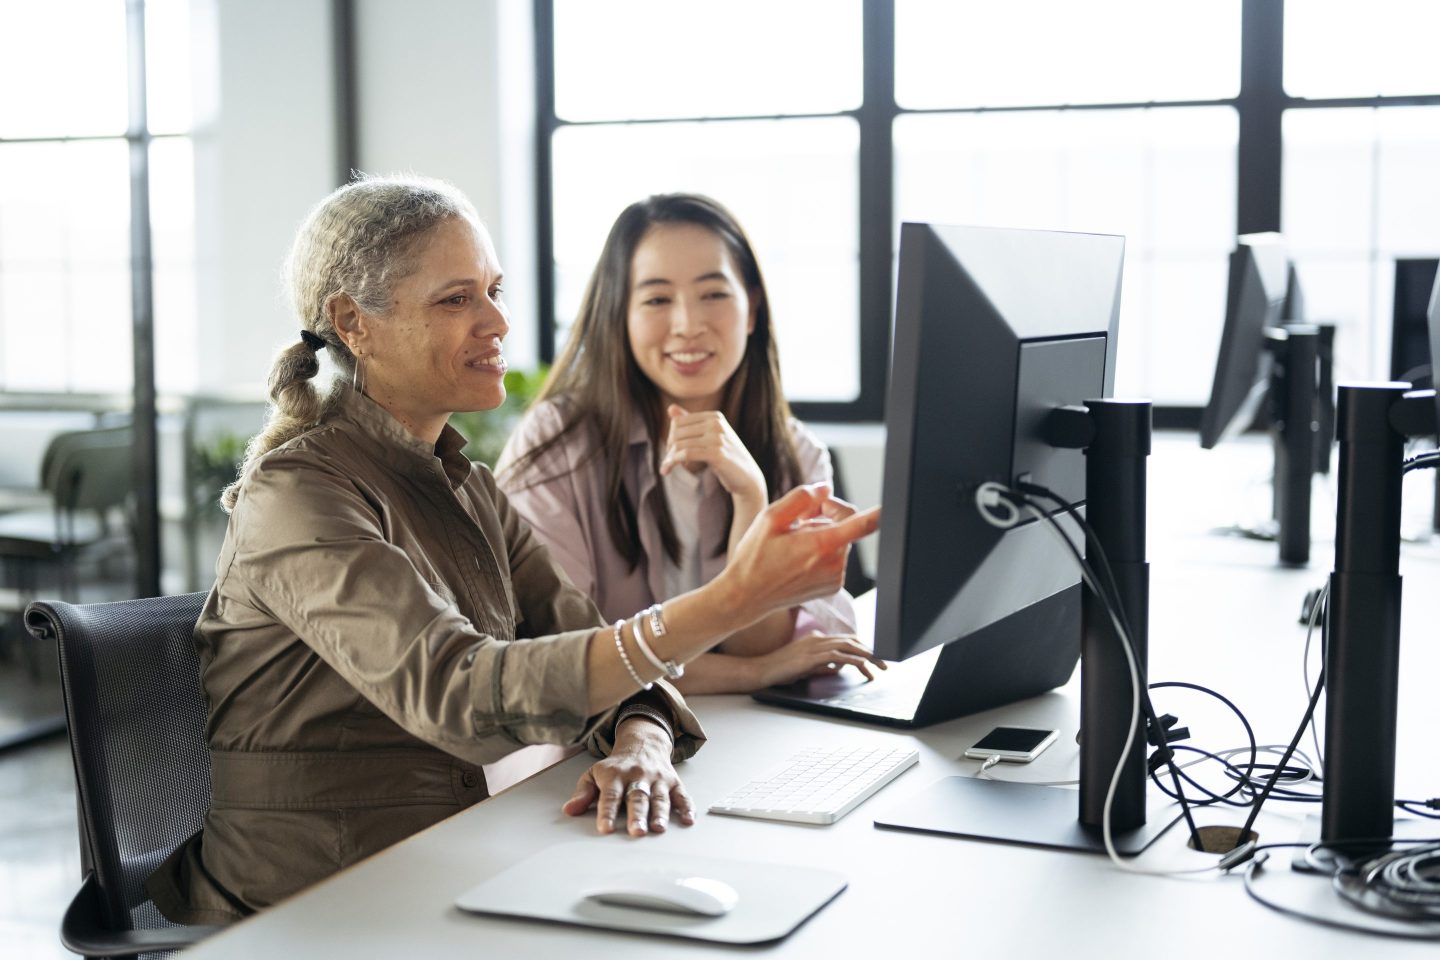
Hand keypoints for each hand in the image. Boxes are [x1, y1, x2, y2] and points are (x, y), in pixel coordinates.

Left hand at [562, 719, 693, 836]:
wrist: (642, 744)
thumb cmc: (616, 766)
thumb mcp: (594, 774)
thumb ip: (582, 793)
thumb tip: (569, 810)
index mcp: (615, 776)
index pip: (610, 796)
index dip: (608, 812)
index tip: (606, 828)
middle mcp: (637, 776)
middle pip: (637, 797)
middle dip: (637, 815)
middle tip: (637, 831)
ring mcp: (657, 779)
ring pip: (659, 797)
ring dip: (660, 813)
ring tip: (658, 828)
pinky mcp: (673, 782)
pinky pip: (682, 795)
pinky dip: (686, 807)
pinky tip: (688, 820)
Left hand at [660, 405, 765, 508]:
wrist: (747, 477)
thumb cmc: (726, 457)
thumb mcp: (710, 437)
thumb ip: (691, 423)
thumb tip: (670, 408)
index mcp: (714, 417)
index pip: (678, 421)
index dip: (670, 437)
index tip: (671, 452)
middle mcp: (716, 424)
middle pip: (677, 432)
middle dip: (669, 448)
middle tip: (668, 462)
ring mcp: (718, 438)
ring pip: (680, 444)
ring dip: (669, 458)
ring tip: (666, 468)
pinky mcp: (717, 454)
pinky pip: (687, 454)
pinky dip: (674, 462)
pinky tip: (671, 469)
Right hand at [720, 483, 880, 617]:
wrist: (746, 595)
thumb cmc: (756, 556)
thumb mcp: (771, 518)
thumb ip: (802, 498)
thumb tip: (826, 490)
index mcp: (821, 544)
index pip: (862, 524)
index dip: (880, 513)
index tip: (895, 509)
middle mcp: (834, 563)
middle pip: (846, 524)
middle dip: (825, 515)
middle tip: (798, 519)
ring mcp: (836, 578)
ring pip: (840, 540)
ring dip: (822, 534)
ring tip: (794, 542)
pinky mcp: (833, 587)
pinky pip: (836, 557)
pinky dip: (822, 552)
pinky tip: (798, 558)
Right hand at [751, 633, 887, 687]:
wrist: (762, 670)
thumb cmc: (781, 669)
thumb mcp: (806, 666)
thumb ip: (821, 664)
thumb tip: (837, 668)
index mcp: (816, 638)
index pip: (845, 639)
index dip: (862, 647)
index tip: (874, 658)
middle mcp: (817, 638)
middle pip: (851, 641)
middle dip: (871, 652)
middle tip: (883, 664)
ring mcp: (814, 646)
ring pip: (848, 646)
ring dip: (867, 656)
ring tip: (879, 667)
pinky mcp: (812, 656)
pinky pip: (838, 656)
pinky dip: (853, 659)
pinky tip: (863, 665)